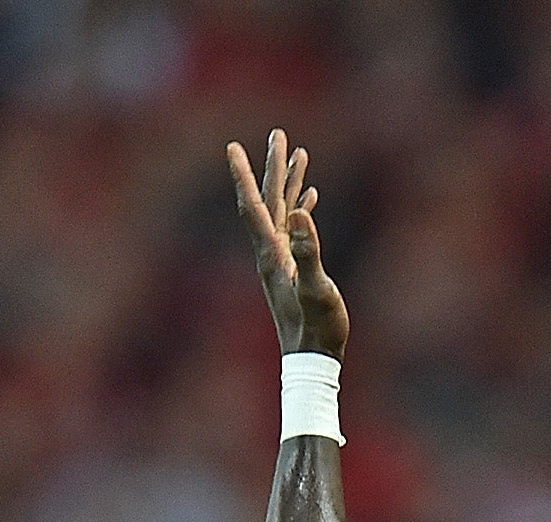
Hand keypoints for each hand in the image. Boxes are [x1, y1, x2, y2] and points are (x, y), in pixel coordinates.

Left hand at [227, 130, 348, 356]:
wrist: (312, 359)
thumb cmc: (317, 329)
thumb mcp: (317, 290)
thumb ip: (309, 253)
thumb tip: (303, 214)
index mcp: (272, 254)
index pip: (254, 206)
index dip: (244, 176)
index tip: (233, 146)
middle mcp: (271, 253)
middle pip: (267, 201)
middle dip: (271, 167)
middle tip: (278, 133)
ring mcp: (281, 260)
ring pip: (282, 210)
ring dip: (289, 182)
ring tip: (299, 153)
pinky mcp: (293, 268)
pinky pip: (293, 228)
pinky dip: (299, 207)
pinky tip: (309, 198)